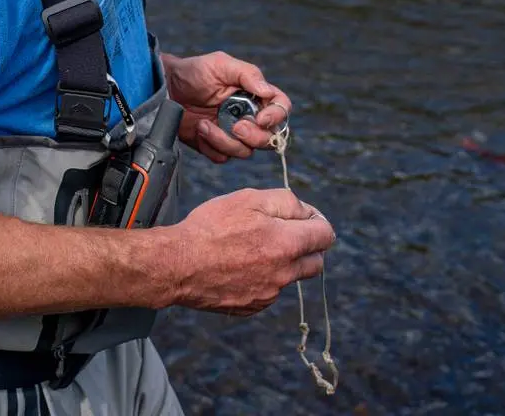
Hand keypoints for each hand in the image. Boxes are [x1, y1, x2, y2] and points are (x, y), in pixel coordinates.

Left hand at [163, 51, 291, 162]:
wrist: (165, 88)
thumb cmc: (194, 71)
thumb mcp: (221, 64)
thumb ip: (247, 74)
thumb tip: (268, 91)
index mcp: (254, 96)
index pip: (281, 108)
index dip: (277, 117)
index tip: (261, 118)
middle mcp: (248, 116)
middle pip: (269, 138)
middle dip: (253, 136)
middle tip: (236, 126)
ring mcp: (232, 133)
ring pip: (246, 151)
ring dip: (226, 141)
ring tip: (205, 125)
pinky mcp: (214, 145)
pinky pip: (223, 157)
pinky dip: (212, 147)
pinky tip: (199, 130)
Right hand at [167, 188, 333, 315]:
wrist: (178, 264)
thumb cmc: (211, 227)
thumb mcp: (249, 198)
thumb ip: (286, 202)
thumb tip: (306, 211)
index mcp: (287, 244)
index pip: (326, 235)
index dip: (318, 222)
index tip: (306, 218)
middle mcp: (284, 273)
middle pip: (316, 262)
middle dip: (307, 246)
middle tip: (285, 232)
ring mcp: (269, 293)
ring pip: (290, 277)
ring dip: (283, 262)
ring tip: (252, 247)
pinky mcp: (252, 306)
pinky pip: (269, 291)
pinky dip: (262, 278)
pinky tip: (239, 265)